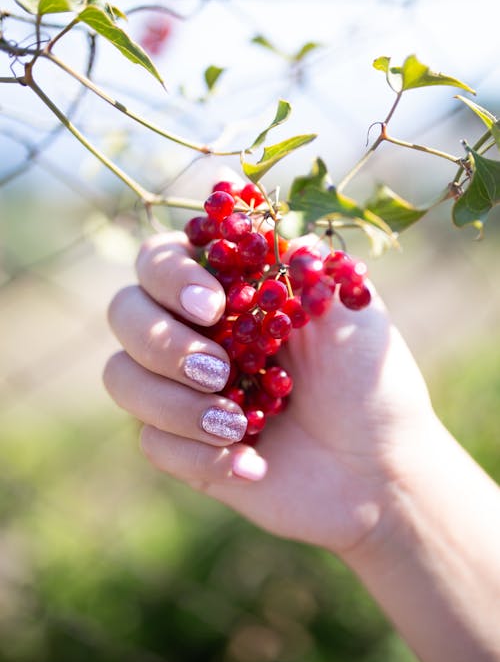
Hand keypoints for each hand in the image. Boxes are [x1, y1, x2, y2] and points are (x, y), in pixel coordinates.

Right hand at [103, 231, 436, 555]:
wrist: (380, 470)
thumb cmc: (369, 378)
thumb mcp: (345, 304)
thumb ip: (291, 253)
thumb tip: (238, 192)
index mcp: (227, 290)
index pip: (159, 260)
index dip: (171, 277)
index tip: (215, 306)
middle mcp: (193, 332)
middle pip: (123, 313)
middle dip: (163, 342)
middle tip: (220, 368)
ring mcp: (181, 390)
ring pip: (122, 378)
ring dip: (175, 404)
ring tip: (239, 424)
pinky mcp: (180, 445)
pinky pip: (151, 442)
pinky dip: (200, 456)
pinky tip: (254, 465)